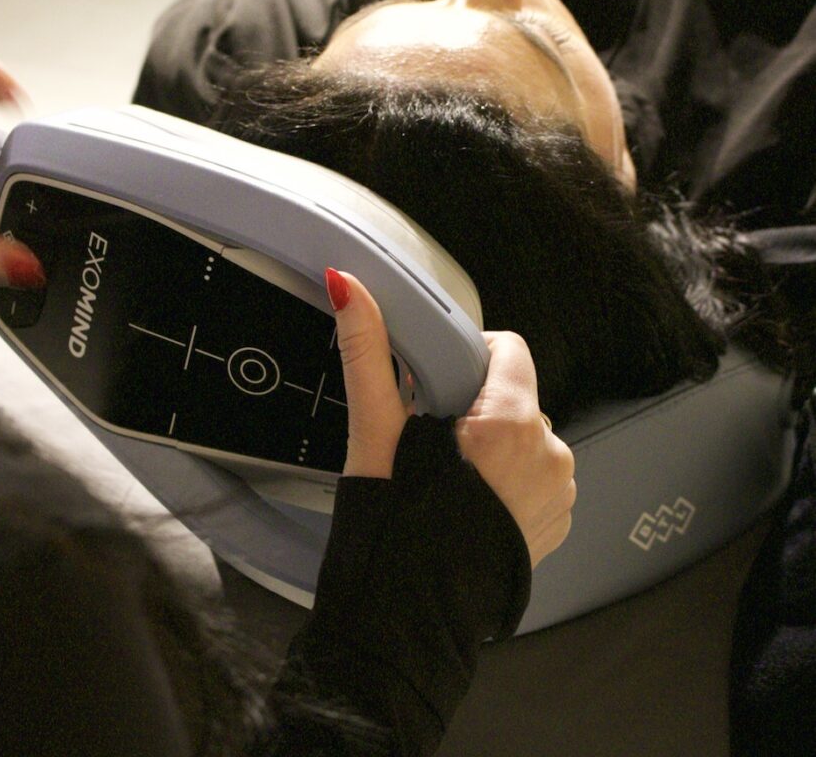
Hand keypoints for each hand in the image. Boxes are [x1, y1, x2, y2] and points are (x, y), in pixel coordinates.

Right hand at [325, 269, 575, 566]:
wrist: (406, 620)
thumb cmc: (393, 529)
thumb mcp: (377, 432)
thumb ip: (368, 351)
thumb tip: (349, 287)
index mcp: (512, 422)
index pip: (508, 347)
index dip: (470, 355)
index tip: (440, 381)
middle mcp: (549, 453)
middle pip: (514, 394)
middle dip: (476, 405)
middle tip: (431, 436)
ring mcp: (559, 492)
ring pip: (525, 435)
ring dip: (493, 443)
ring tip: (448, 476)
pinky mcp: (557, 523)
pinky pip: (536, 475)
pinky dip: (508, 478)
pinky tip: (469, 502)